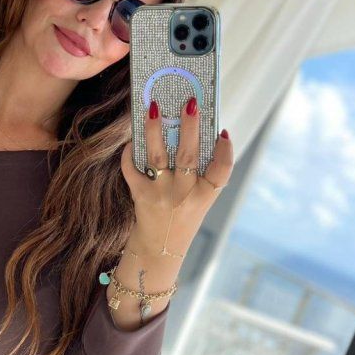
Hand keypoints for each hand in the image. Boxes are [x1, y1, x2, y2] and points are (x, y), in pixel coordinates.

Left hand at [119, 96, 233, 254]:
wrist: (159, 251)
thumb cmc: (181, 218)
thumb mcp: (199, 200)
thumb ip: (198, 174)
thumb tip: (188, 131)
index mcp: (205, 195)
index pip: (221, 171)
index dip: (225, 151)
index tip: (223, 132)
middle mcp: (185, 195)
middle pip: (188, 156)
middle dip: (189, 127)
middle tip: (190, 103)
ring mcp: (161, 195)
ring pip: (158, 156)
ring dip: (155, 130)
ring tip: (154, 108)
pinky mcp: (141, 196)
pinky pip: (132, 169)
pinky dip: (129, 153)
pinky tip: (131, 139)